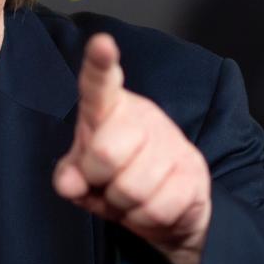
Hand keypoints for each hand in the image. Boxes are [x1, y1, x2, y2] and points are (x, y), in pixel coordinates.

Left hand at [52, 33, 211, 263]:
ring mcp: (171, 142)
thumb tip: (69, 181)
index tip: (102, 43)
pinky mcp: (194, 172)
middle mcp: (141, 117)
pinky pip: (156, 208)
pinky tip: (152, 205)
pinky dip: (145, 219)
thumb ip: (69, 175)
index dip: (100, 64)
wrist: (169, 208)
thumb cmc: (117, 179)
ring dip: (123, 204)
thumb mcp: (83, 177)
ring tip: (129, 195)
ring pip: (130, 188)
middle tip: (107, 180)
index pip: (99, 83)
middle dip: (99, 179)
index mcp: (108, 109)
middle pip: (105, 152)